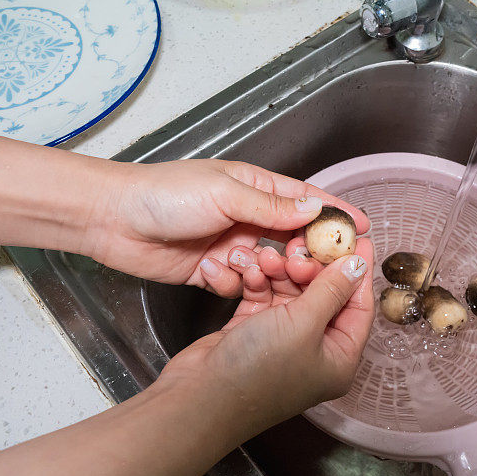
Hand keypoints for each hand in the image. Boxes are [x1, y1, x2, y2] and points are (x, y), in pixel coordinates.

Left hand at [89, 159, 368, 296]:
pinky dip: (230, 283)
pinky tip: (210, 272)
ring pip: (268, 267)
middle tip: (304, 264)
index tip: (363, 229)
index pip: (305, 200)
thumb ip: (271, 207)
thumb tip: (314, 206)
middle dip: (300, 254)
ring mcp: (231, 246)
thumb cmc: (166, 195)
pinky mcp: (212, 272)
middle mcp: (247, 218)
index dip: (335, 214)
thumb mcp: (225, 194)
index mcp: (254, 189)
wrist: (112, 220)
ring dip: (260, 271)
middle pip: (292, 239)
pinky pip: (238, 286)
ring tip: (242, 264)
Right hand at [159, 238, 374, 426]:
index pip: (359, 307)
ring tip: (269, 256)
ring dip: (281, 272)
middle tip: (300, 247)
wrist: (199, 395)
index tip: (358, 238)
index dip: (358, 271)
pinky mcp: (255, 332)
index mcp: (339, 359)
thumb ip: (331, 290)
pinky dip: (261, 283)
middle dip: (311, 268)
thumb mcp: (304, 324)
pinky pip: (266, 298)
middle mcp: (315, 351)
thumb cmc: (257, 370)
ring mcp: (284, 342)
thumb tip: (358, 266)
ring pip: (292, 293)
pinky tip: (253, 270)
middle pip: (325, 296)